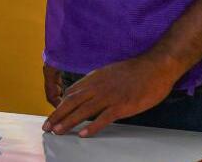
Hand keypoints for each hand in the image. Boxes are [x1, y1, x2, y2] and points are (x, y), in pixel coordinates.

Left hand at [42, 54, 181, 136]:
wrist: (155, 67)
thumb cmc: (135, 71)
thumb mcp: (109, 73)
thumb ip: (97, 83)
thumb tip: (87, 92)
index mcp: (94, 78)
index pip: (71, 93)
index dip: (60, 105)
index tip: (53, 114)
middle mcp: (97, 87)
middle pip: (71, 102)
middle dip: (57, 115)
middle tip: (46, 126)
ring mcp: (109, 96)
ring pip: (83, 111)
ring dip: (68, 122)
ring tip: (57, 131)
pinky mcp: (121, 105)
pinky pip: (103, 118)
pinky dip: (92, 127)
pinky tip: (83, 134)